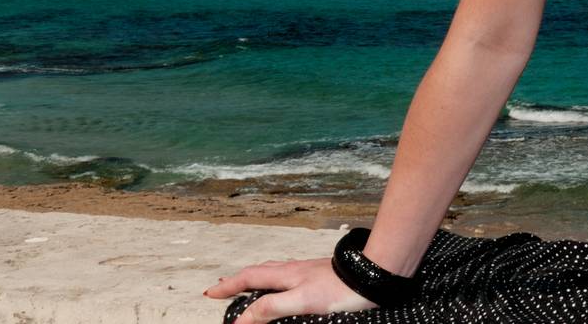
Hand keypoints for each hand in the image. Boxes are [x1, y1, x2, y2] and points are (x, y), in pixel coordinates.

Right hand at [203, 255, 379, 322]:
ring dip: (257, 279)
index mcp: (287, 274)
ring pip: (276, 272)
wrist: (377, 271)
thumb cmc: (342, 287)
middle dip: (239, 281)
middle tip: (222, 288)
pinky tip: (287, 285)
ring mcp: (309, 271)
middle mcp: (295, 269)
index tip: (210, 294)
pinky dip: (278, 281)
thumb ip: (271, 308)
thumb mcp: (302, 301)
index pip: (250, 278)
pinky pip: (291, 276)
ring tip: (248, 285)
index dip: (229, 287)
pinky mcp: (322, 276)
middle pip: (260, 272)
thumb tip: (241, 320)